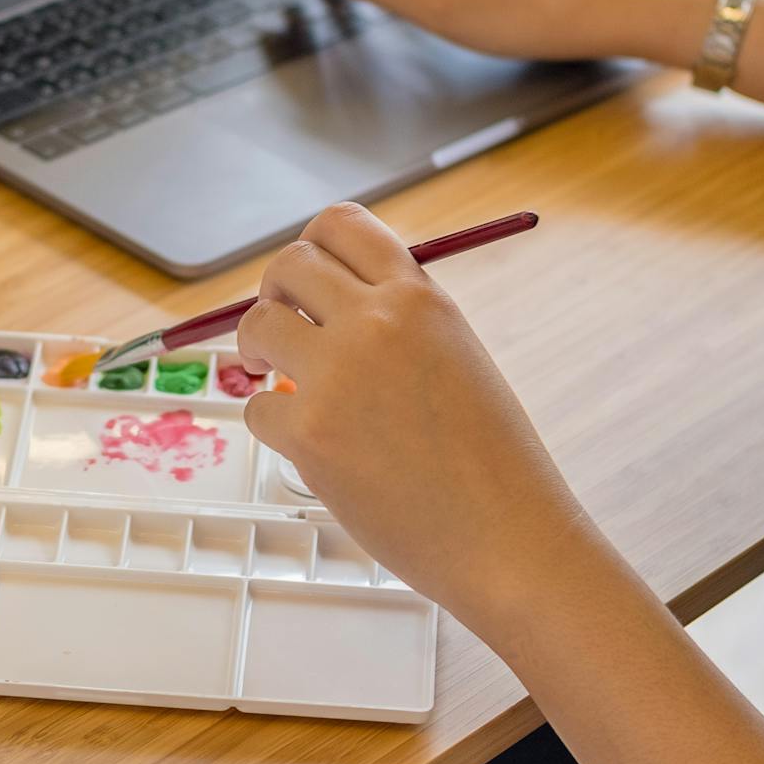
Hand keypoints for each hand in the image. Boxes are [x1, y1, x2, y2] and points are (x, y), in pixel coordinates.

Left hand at [237, 203, 599, 630]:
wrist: (507, 539)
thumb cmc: (492, 461)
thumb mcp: (457, 356)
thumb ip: (400, 320)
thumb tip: (330, 300)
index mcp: (419, 297)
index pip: (341, 225)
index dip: (310, 247)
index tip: (303, 281)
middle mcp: (376, 322)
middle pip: (288, 266)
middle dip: (272, 294)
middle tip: (278, 329)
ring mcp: (338, 375)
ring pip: (257, 326)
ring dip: (256, 350)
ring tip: (272, 375)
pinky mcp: (309, 433)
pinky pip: (257, 408)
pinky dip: (273, 424)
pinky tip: (309, 445)